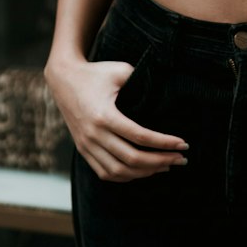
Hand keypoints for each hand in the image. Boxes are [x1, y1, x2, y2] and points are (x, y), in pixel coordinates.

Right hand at [45, 57, 187, 181]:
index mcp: (104, 115)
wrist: (63, 79)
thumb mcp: (119, 70)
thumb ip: (141, 80)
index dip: (164, 143)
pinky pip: (105, 172)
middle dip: (161, 161)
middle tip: (181, 159)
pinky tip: (143, 171)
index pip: (140, 137)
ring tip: (166, 166)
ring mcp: (86, 145)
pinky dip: (126, 176)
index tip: (183, 144)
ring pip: (119, 170)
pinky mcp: (83, 150)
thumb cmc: (95, 73)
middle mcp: (94, 135)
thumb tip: (163, 92)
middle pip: (132, 158)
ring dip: (145, 172)